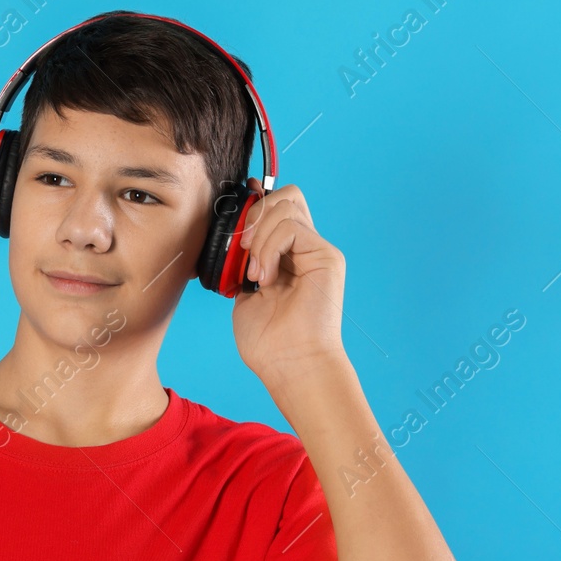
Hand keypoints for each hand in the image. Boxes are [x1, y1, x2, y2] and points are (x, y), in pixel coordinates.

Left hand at [230, 180, 347, 376]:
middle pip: (287, 196)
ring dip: (260, 236)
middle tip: (242, 250)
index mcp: (287, 256)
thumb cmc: (268, 340)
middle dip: (255, 214)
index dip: (255, 201)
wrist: (290, 364)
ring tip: (255, 274)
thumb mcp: (243, 292)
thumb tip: (233, 236)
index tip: (233, 212)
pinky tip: (265, 277)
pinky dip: (269, 248)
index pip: (277, 208)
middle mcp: (305, 249)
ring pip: (287, 206)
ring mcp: (318, 251)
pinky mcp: (327, 257)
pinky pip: (291, 228)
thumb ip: (243, 262)